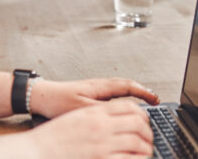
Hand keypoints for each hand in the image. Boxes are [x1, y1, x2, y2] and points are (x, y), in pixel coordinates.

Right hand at [25, 100, 153, 158]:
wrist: (35, 152)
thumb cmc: (52, 138)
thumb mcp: (76, 118)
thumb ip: (96, 117)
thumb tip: (115, 121)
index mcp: (95, 112)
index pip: (129, 107)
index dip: (142, 115)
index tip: (145, 122)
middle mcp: (101, 126)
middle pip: (137, 123)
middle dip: (147, 132)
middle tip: (149, 139)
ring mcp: (102, 144)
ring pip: (137, 142)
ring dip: (146, 148)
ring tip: (146, 152)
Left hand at [32, 78, 160, 118]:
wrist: (41, 95)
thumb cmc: (58, 101)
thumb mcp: (82, 109)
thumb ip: (103, 110)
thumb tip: (122, 112)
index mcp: (101, 87)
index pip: (128, 86)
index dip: (144, 92)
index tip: (155, 99)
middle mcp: (100, 85)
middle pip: (127, 85)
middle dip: (142, 92)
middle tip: (155, 100)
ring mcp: (95, 89)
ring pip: (120, 89)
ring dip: (134, 94)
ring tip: (144, 102)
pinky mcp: (90, 94)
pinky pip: (113, 94)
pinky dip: (123, 98)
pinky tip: (122, 106)